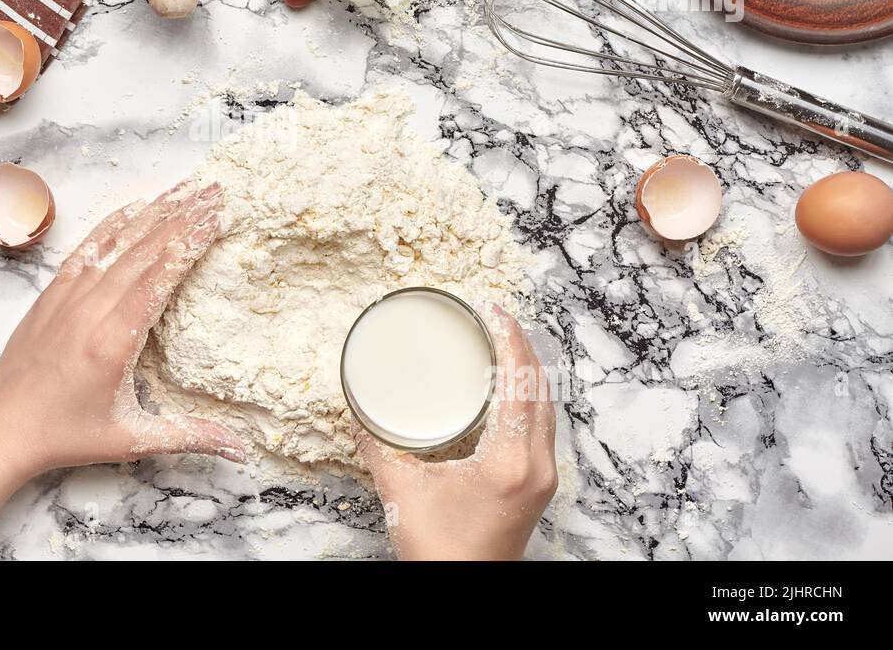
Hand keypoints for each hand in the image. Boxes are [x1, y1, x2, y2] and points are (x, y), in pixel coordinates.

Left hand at [0, 179, 246, 480]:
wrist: (3, 431)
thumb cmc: (68, 436)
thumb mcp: (133, 439)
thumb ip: (190, 437)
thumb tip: (241, 450)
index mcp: (113, 341)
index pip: (158, 277)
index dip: (188, 242)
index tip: (214, 215)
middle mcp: (89, 310)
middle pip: (143, 250)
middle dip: (181, 217)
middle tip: (214, 191)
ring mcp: (67, 298)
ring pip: (115, 243)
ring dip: (152, 212)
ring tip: (184, 188)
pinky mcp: (50, 295)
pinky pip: (85, 250)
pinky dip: (112, 223)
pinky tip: (134, 206)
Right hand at [355, 306, 557, 560]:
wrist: (464, 593)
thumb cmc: (440, 551)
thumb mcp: (401, 492)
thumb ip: (376, 446)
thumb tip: (357, 410)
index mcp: (511, 460)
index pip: (521, 382)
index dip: (510, 339)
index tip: (491, 310)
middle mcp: (538, 465)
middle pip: (542, 389)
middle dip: (522, 346)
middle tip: (493, 318)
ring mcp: (543, 477)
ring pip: (546, 407)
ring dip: (528, 371)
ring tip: (501, 343)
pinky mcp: (537, 485)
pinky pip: (542, 426)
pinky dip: (528, 397)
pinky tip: (508, 389)